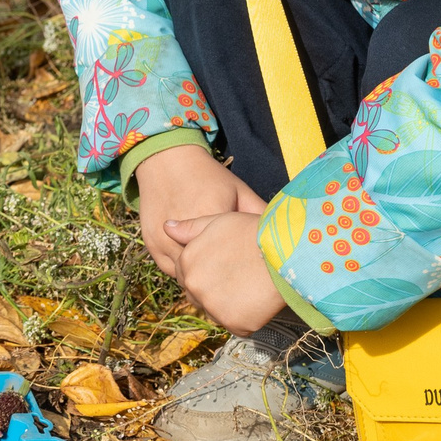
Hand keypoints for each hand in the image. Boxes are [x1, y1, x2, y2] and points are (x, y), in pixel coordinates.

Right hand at [132, 143, 266, 276]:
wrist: (164, 161)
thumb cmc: (208, 176)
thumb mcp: (238, 191)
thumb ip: (260, 213)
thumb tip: (288, 235)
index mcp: (210, 218)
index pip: (232, 261)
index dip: (244, 272)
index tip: (253, 273)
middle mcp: (183, 235)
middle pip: (209, 273)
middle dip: (223, 279)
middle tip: (238, 279)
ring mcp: (164, 242)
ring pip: (187, 277)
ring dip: (201, 277)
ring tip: (218, 274)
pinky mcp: (152, 245)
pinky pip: (171, 270)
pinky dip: (184, 271)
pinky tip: (197, 263)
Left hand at [169, 211, 288, 333]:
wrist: (285, 252)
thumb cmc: (254, 232)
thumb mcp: (218, 221)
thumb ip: (190, 228)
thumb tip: (166, 227)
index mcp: (187, 262)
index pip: (186, 274)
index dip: (205, 270)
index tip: (224, 266)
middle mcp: (194, 287)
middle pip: (198, 295)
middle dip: (213, 290)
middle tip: (239, 277)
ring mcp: (213, 307)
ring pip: (217, 312)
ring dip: (229, 306)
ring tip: (250, 287)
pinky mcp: (234, 324)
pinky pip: (238, 325)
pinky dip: (247, 318)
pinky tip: (259, 300)